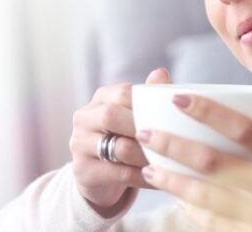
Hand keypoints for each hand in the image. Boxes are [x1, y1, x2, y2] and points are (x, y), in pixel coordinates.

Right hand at [69, 68, 169, 213]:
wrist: (99, 176)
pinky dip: (144, 176)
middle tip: (171, 138)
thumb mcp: (135, 116)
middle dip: (144, 128)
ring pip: (119, 148)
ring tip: (171, 161)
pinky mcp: (83, 171)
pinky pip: (119, 173)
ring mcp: (79, 145)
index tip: (172, 115)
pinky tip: (161, 178)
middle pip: (112, 116)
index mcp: (100, 99)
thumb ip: (149, 96)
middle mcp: (84, 118)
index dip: (147, 103)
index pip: (123, 92)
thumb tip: (161, 74)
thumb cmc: (124, 138)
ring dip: (149, 155)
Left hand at [136, 94, 251, 230]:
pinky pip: (213, 223)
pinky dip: (191, 208)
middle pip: (214, 163)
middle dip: (174, 145)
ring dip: (172, 180)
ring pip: (205, 196)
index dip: (210, 112)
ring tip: (148, 166)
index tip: (179, 97)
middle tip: (145, 132)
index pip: (245, 129)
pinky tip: (175, 196)